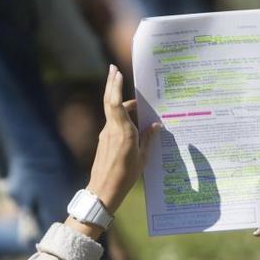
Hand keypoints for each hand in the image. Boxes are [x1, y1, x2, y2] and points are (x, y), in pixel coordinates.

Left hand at [86, 65, 159, 213]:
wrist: (103, 190)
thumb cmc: (125, 176)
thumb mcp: (142, 158)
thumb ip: (148, 139)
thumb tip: (156, 125)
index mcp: (123, 132)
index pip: (115, 103)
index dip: (115, 86)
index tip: (116, 72)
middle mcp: (112, 130)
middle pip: (110, 102)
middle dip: (112, 84)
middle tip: (114, 69)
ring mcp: (106, 135)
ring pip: (112, 112)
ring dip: (119, 100)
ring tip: (132, 96)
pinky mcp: (104, 141)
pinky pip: (114, 122)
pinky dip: (121, 115)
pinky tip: (131, 119)